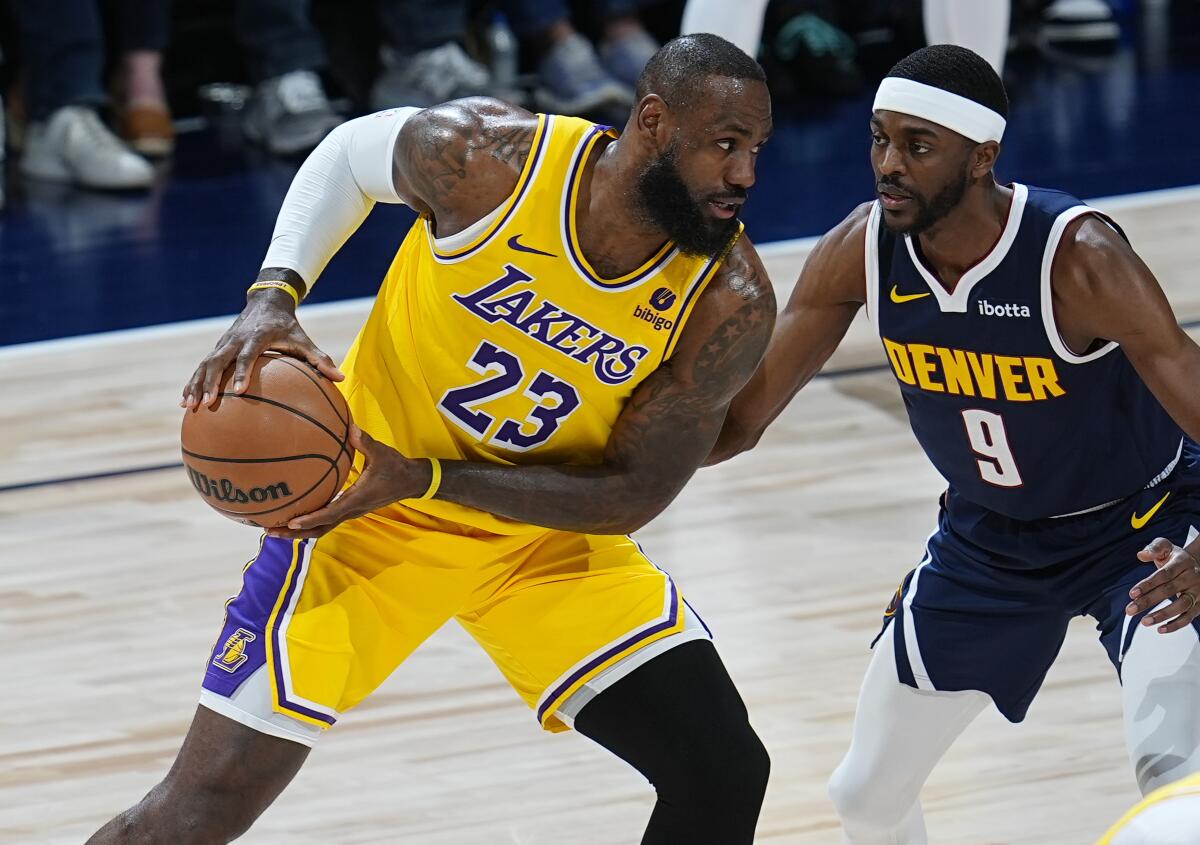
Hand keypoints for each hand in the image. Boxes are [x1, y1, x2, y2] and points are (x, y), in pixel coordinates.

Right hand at [181, 288, 343, 409]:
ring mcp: (223, 343)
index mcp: (257, 336)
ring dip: (196, 385)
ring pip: (205, 364)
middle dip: (210, 382)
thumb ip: (321, 359)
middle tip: (207, 403)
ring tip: (189, 406)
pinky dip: (193, 382)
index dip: (243, 372)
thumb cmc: (288, 327)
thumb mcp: (304, 340)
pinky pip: (202, 367)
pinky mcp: (217, 348)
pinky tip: (185, 401)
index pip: (248, 355)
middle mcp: (236, 339)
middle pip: (217, 360)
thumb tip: (341, 379)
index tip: (240, 391)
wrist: (266, 302)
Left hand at [267, 426, 431, 539]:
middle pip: (320, 529)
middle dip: (295, 533)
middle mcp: (352, 510)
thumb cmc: (396, 467)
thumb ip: (365, 442)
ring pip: (322, 528)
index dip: (311, 519)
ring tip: (275, 529)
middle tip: (271, 531)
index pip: (330, 514)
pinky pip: (326, 520)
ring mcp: (350, 511)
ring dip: (299, 531)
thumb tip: (350, 427)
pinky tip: (295, 514)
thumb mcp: (382, 453)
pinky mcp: (350, 509)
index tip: (292, 522)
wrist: (411, 481)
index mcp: (357, 499)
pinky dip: (309, 522)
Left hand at [1127, 537, 1199, 632]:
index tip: (1132, 593)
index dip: (1147, 584)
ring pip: (1182, 606)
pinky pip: (1190, 617)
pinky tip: (1161, 629)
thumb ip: (1153, 548)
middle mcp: (1191, 577)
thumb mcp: (1165, 547)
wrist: (1199, 563)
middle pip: (1169, 590)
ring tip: (1144, 622)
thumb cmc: (1176, 557)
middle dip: (1148, 602)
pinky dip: (1176, 625)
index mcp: (1182, 563)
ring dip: (1162, 615)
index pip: (1163, 575)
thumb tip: (1141, 555)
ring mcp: (1198, 592)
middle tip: (1130, 610)